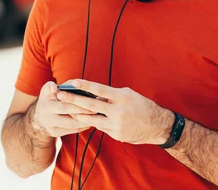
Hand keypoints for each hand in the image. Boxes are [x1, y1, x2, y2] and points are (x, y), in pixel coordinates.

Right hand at [30, 81, 93, 137]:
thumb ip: (52, 86)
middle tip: (96, 108)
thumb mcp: (47, 90)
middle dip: (83, 110)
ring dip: (85, 120)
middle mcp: (46, 115)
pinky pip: (71, 130)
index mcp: (46, 103)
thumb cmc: (48, 98)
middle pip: (68, 112)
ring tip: (96, 115)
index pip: (62, 103)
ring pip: (71, 124)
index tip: (86, 99)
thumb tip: (58, 86)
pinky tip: (90, 122)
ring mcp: (50, 125)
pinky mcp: (54, 133)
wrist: (38, 117)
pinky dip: (82, 126)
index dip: (73, 101)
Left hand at [56, 79, 172, 144]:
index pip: (99, 89)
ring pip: (91, 119)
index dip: (85, 86)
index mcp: (121, 97)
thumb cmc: (141, 105)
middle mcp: (117, 111)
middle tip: (60, 95)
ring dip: (78, 114)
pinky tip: (83, 119)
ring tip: (66, 109)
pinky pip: (100, 127)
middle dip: (73, 100)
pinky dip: (92, 121)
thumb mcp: (128, 95)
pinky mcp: (115, 134)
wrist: (157, 126)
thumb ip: (111, 95)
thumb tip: (94, 93)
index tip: (72, 82)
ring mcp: (116, 124)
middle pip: (91, 105)